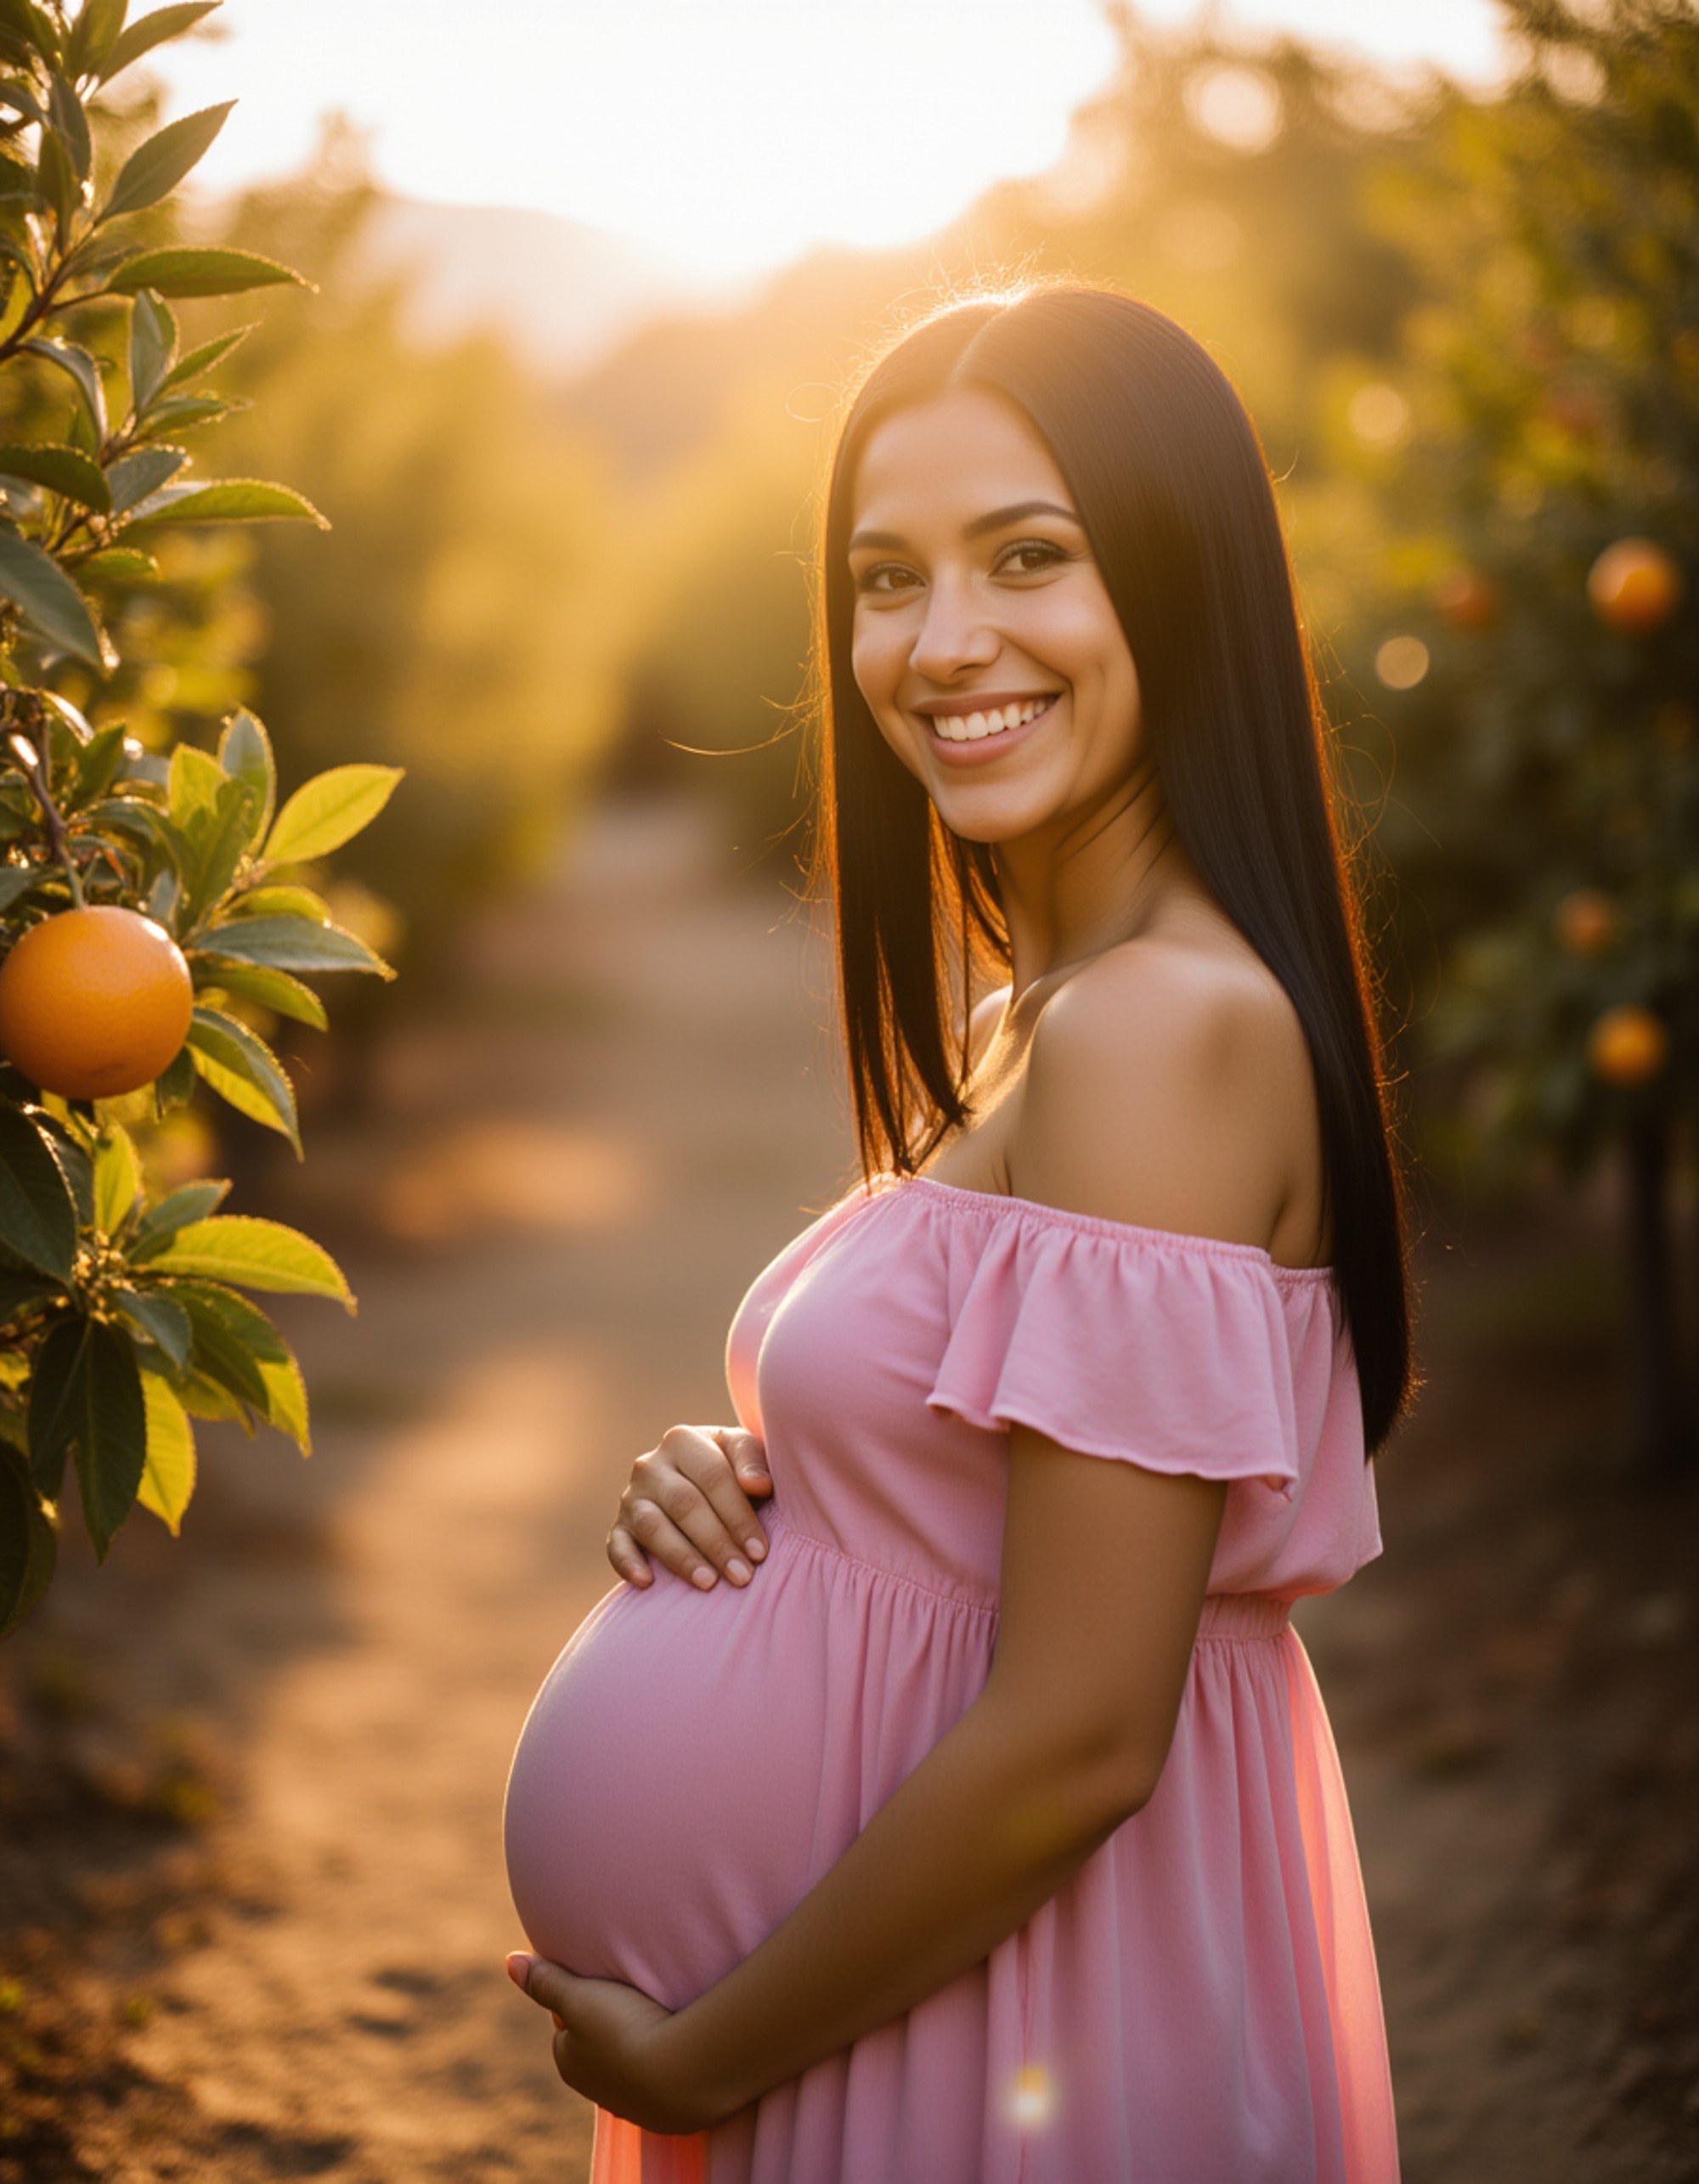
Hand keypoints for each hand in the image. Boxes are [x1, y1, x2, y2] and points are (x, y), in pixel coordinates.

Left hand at [505, 1952, 725, 2132]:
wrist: (678, 2075)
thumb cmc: (622, 2029)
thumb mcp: (579, 1997)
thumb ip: (545, 1981)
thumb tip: (509, 1961)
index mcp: (569, 2062)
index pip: (567, 2025)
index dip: (583, 2000)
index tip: (603, 1984)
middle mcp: (594, 2089)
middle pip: (597, 2046)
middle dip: (610, 2026)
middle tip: (633, 1998)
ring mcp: (631, 2104)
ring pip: (628, 2064)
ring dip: (639, 2045)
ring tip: (658, 2018)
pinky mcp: (663, 2112)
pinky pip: (658, 2080)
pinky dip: (662, 2065)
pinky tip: (675, 2048)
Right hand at [607, 1423, 771, 1591]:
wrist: (699, 1482)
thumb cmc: (730, 1469)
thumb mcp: (743, 1452)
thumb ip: (752, 1459)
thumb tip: (758, 1484)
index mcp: (682, 1440)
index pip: (713, 1476)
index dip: (738, 1515)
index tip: (759, 1551)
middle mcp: (650, 1465)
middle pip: (684, 1504)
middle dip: (716, 1543)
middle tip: (742, 1576)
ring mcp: (631, 1497)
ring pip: (652, 1526)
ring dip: (681, 1557)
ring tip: (709, 1583)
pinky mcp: (620, 1527)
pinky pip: (616, 1546)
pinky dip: (629, 1564)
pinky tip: (648, 1582)